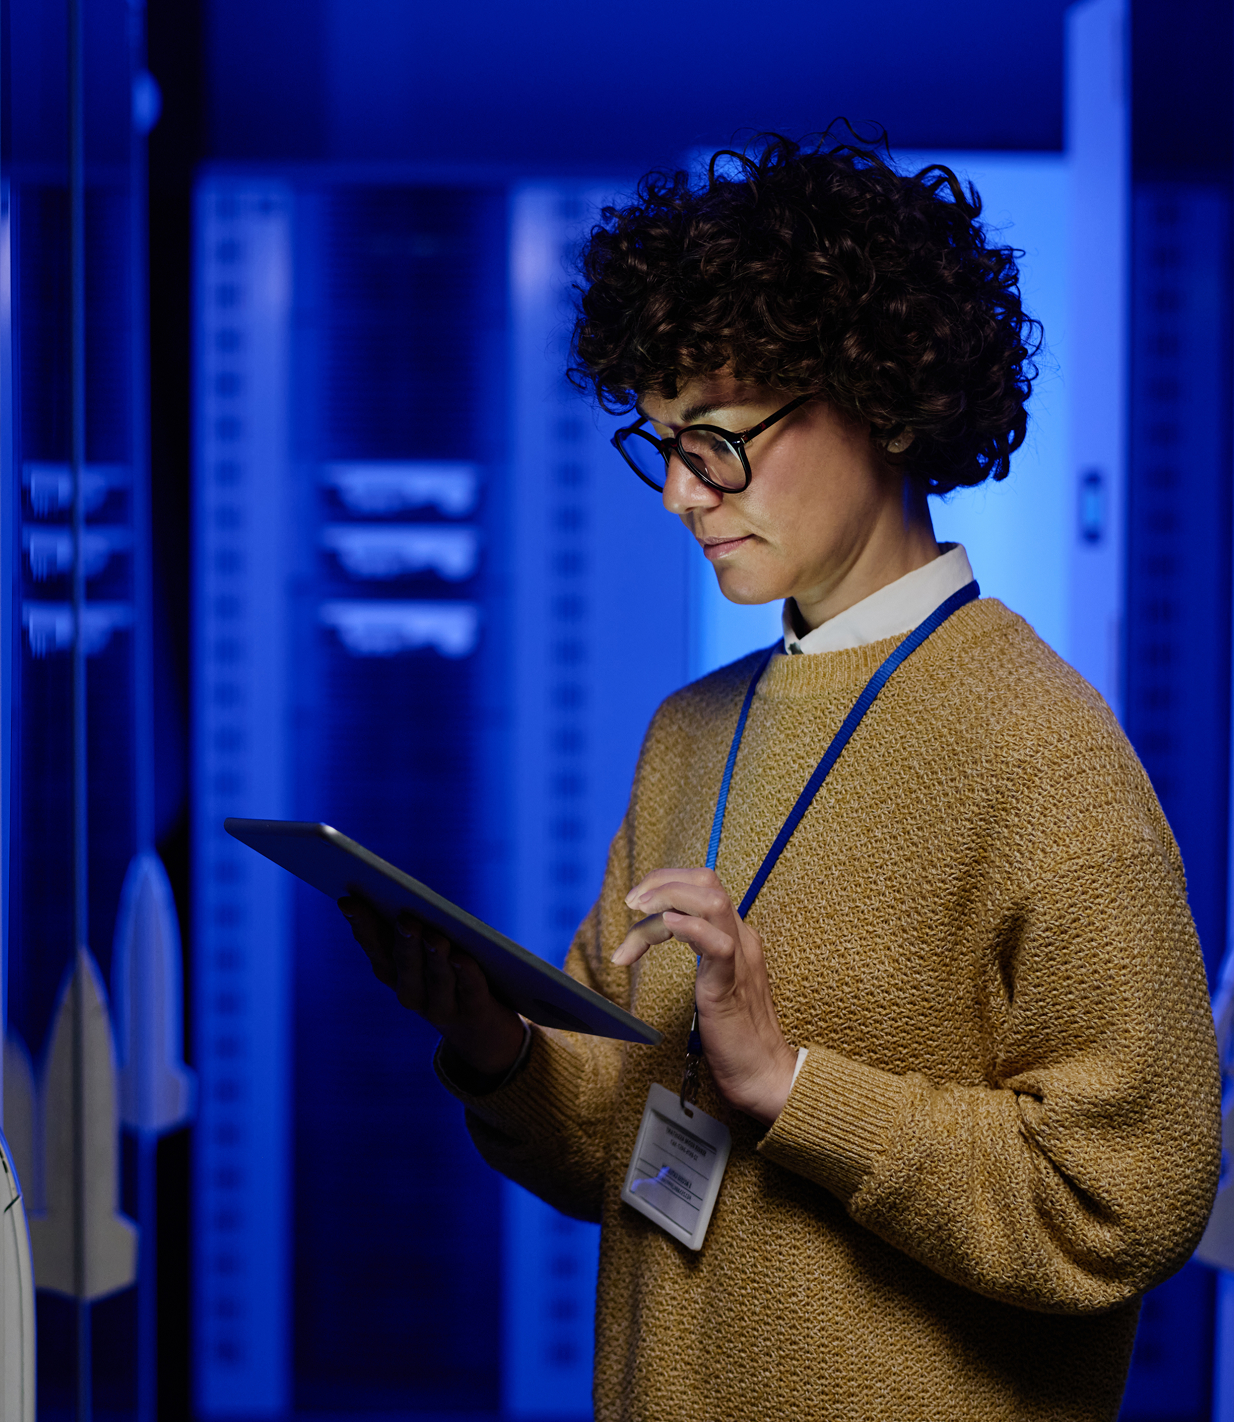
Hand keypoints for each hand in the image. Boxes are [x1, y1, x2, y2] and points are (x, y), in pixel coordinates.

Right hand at [338, 897, 524, 1080]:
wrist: (483, 1032)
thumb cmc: (452, 976)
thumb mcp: (429, 952)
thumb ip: (416, 927)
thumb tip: (404, 898)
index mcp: (394, 973)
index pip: (375, 946)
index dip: (361, 925)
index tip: (348, 900)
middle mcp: (411, 994)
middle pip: (405, 966)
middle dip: (405, 942)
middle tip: (405, 919)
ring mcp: (441, 1009)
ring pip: (437, 980)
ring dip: (434, 958)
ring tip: (436, 936)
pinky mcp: (473, 1014)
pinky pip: (469, 991)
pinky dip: (465, 974)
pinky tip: (462, 958)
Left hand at [613, 868, 797, 1124]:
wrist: (763, 1073)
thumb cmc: (735, 1033)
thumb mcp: (712, 979)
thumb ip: (699, 950)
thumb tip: (664, 929)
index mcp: (735, 934)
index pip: (702, 884)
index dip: (665, 883)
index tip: (638, 902)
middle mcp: (740, 937)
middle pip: (706, 880)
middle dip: (662, 881)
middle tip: (632, 902)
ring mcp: (739, 959)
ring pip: (711, 900)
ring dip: (668, 897)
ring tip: (638, 911)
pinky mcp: (730, 986)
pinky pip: (718, 944)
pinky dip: (688, 927)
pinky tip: (666, 927)